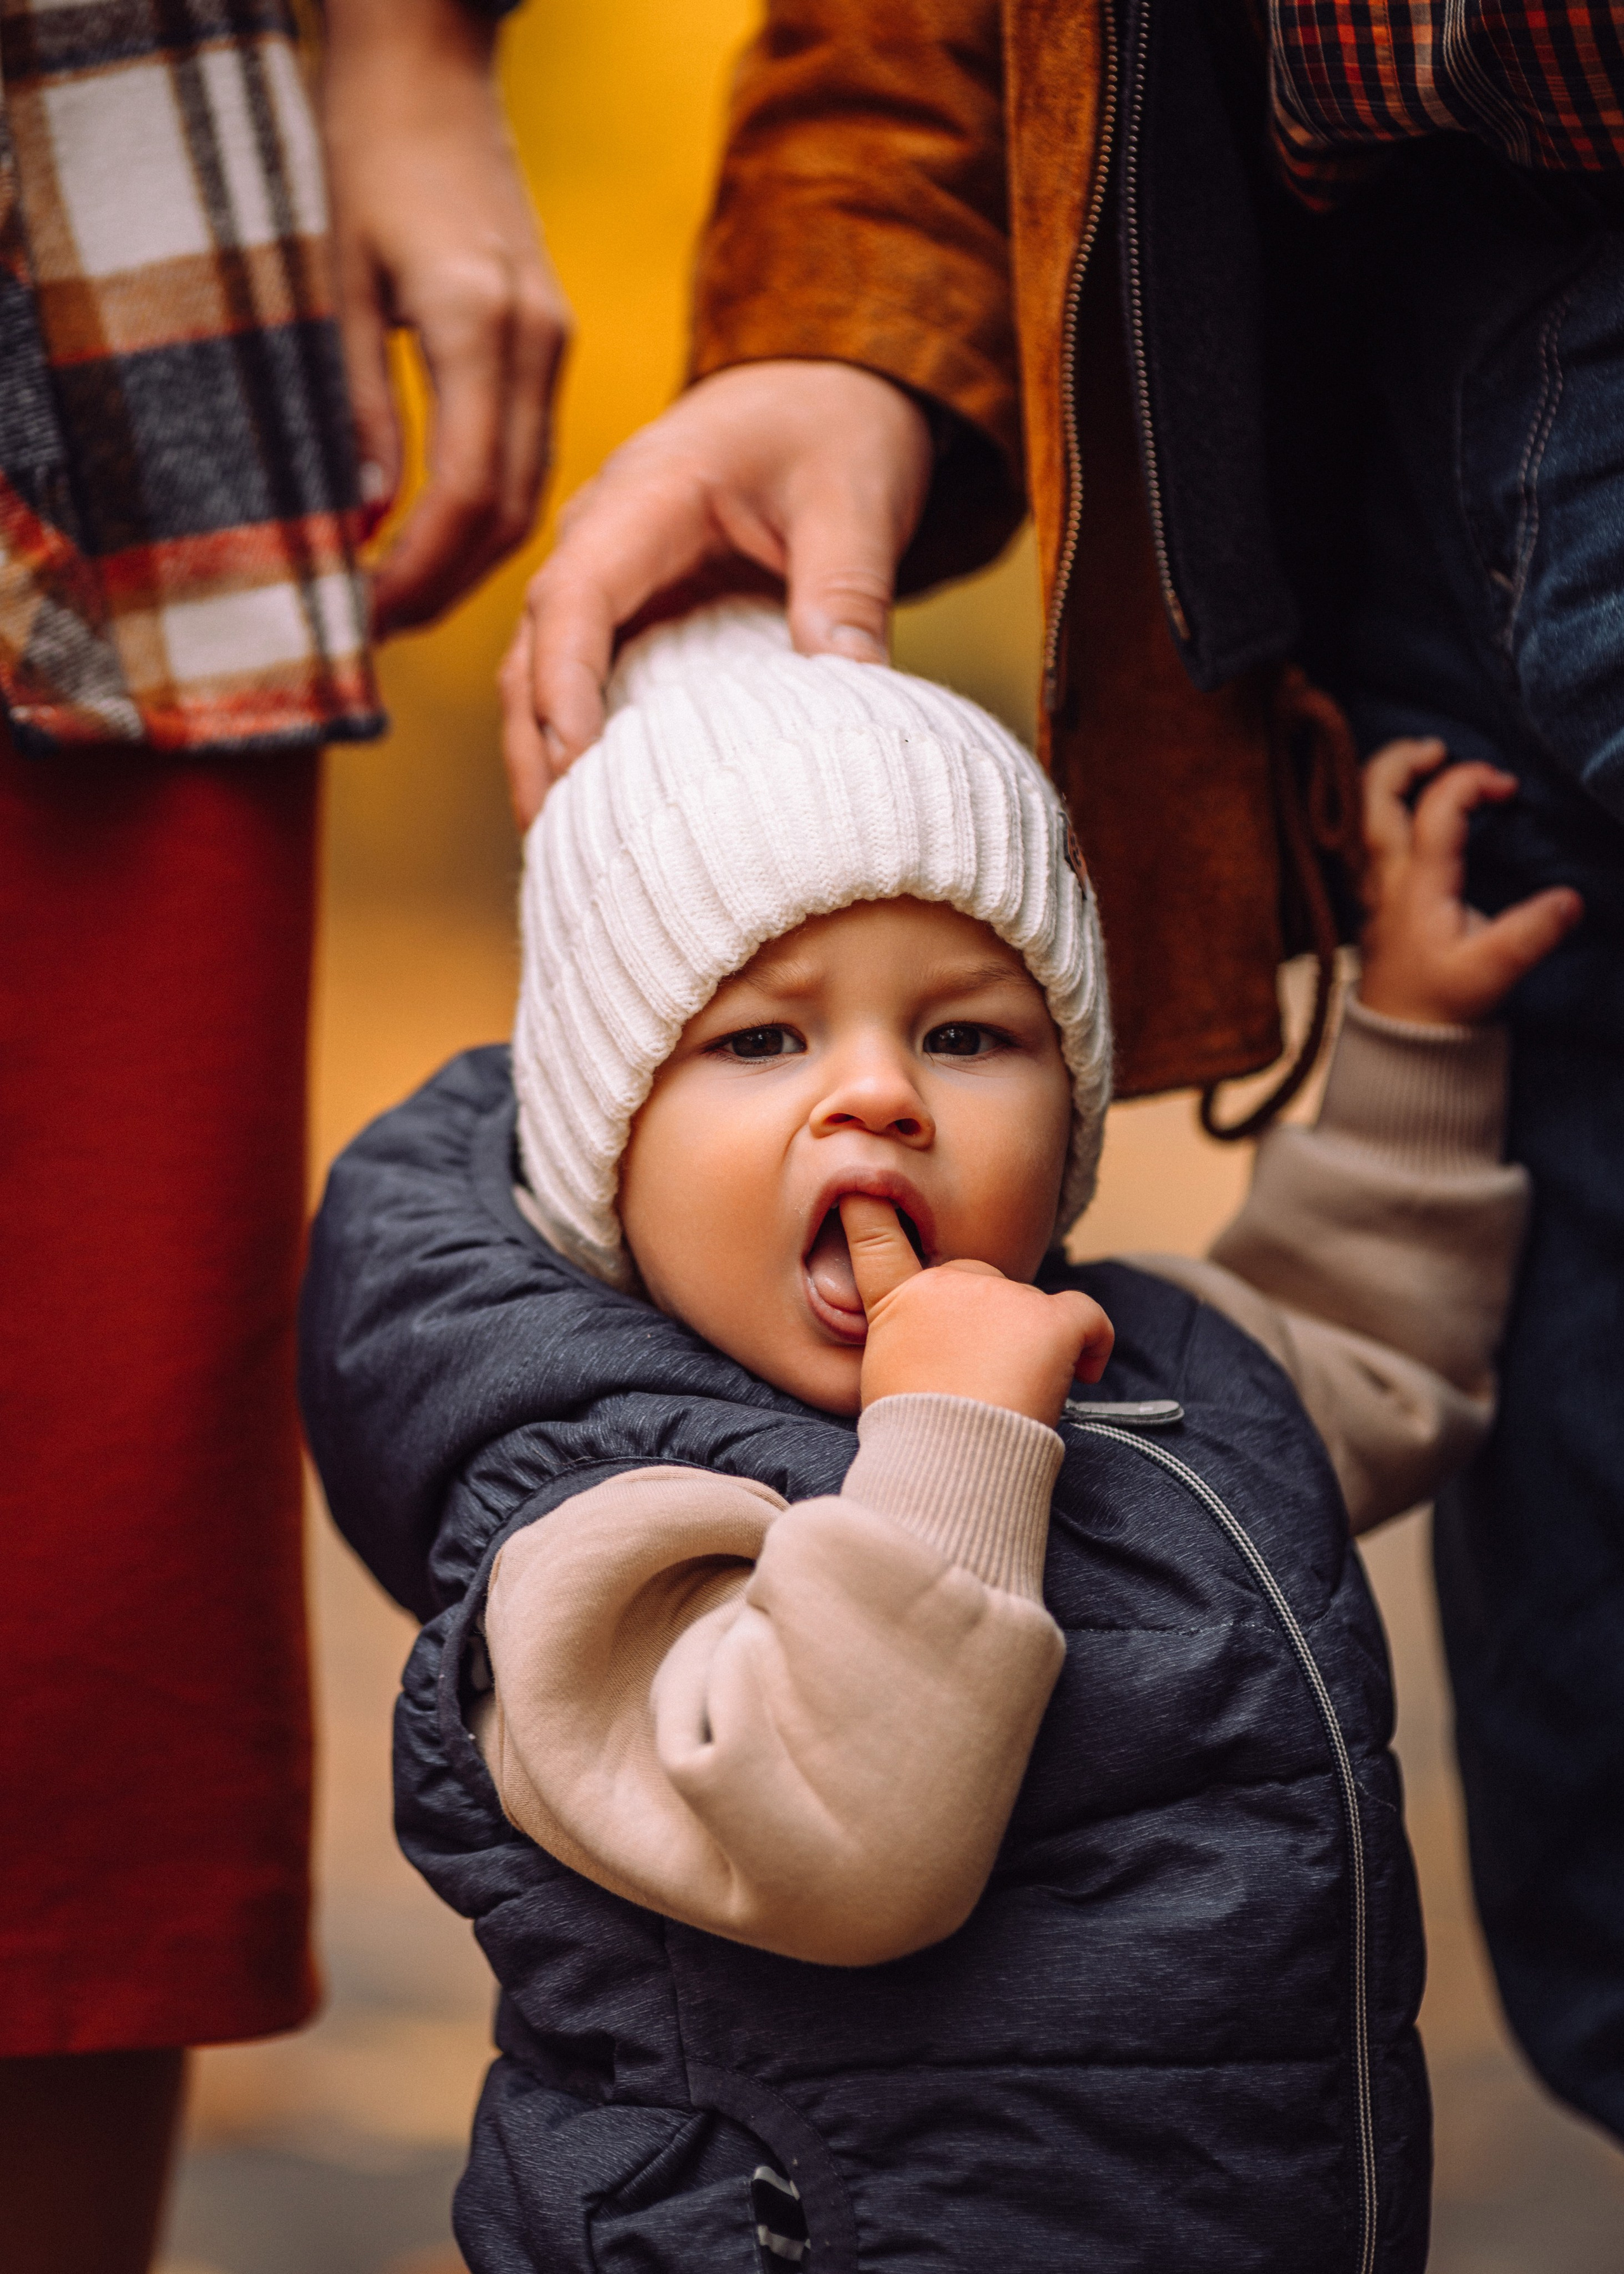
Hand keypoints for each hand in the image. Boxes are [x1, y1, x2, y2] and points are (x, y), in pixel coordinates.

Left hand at [322, 0, 570, 636]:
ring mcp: (552, 341)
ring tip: (403, 598)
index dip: (417, 573)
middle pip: (512, 511)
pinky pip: (532, 452)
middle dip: (446, 586)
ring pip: (532, 491)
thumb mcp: (332, 283)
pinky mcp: (548, 338)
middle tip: (379, 630)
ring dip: (472, 560)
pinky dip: (489, 510)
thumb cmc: (360, 151)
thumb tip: (363, 524)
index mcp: (479, 324)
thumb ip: (354, 409)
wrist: (426, 62)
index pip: (465, 494)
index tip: (366, 617)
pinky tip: (437, 532)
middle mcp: (535, 342)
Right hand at [498, 361, 933, 823]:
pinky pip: (584, 680)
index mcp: (647, 496)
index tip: (578, 768)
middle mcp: (603, 536)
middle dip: (535, 747)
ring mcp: (609, 575)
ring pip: (541, 673)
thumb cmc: (838, 429)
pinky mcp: (630, 610)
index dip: (565, 686)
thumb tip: (848, 684)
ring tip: (564, 850)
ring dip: (543, 757)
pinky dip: (578, 743)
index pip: (574, 599)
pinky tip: (598, 813)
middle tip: (556, 845)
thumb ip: (848, 584)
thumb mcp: (857, 494)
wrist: (829, 389)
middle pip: (534, 650)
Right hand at [840, 1197, 1112, 1426]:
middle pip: (973, 1280)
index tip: (866, 1186)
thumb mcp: (882, 1382)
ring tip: (1012, 1396)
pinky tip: (1082, 1371)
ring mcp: (999, 1297)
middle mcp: (945, 1284)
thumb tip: (931, 1357)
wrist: (946, 1461)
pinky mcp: (1048, 1321)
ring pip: (1025, 1307)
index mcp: (897, 1301)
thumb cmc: (911, 1436)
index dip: (869, 1206)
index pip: (877, 1236)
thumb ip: (903, 1346)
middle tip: (980, 1375)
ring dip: (1026, 1343)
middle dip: (982, 1318)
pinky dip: (1091, 1341)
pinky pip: (1085, 1315)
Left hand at [1357, 739, 1582, 1024]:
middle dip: (1401, 759)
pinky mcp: (1369, 892)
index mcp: (1417, 886)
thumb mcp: (1493, 972)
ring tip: (1424, 761)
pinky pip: (1360, 833)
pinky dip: (1378, 804)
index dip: (1470, 782)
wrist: (1399, 1036)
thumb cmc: (1442, 1003)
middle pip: (1370, 796)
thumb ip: (1532, 933)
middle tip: (1439, 749)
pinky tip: (1404, 801)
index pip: (1434, 810)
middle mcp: (1385, 876)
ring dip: (1385, 777)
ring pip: (1357, 811)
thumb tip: (1569, 899)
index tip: (1507, 787)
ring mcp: (1370, 882)